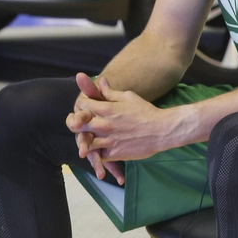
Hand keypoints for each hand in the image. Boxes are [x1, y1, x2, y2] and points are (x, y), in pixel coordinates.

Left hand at [71, 73, 192, 177]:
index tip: (83, 108)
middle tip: (79, 125)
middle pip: (76, 125)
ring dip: (84, 141)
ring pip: (84, 143)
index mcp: (106, 109)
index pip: (81, 105)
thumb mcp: (128, 97)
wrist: (162, 130)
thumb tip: (101, 80)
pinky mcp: (114, 153)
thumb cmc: (146, 111)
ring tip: (87, 140)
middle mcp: (103, 125)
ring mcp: (108, 140)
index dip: (80, 105)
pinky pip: (98, 156)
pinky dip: (97, 154)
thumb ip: (110, 92)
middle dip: (75, 124)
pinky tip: (99, 152)